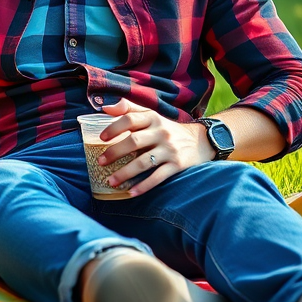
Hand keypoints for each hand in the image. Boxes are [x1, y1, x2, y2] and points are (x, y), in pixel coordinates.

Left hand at [96, 99, 211, 195]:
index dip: (114, 128)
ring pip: (143, 162)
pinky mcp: (177, 165)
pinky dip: (144, 186)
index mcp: (153, 118)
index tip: (101, 138)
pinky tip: (131, 193)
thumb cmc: (167, 129)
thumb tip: (104, 108)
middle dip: (115, 152)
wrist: (201, 141)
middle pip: (134, 141)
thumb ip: (129, 109)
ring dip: (125, 173)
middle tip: (100, 162)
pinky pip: (158, 177)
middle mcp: (161, 132)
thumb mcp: (152, 115)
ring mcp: (170, 149)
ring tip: (111, 181)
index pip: (130, 119)